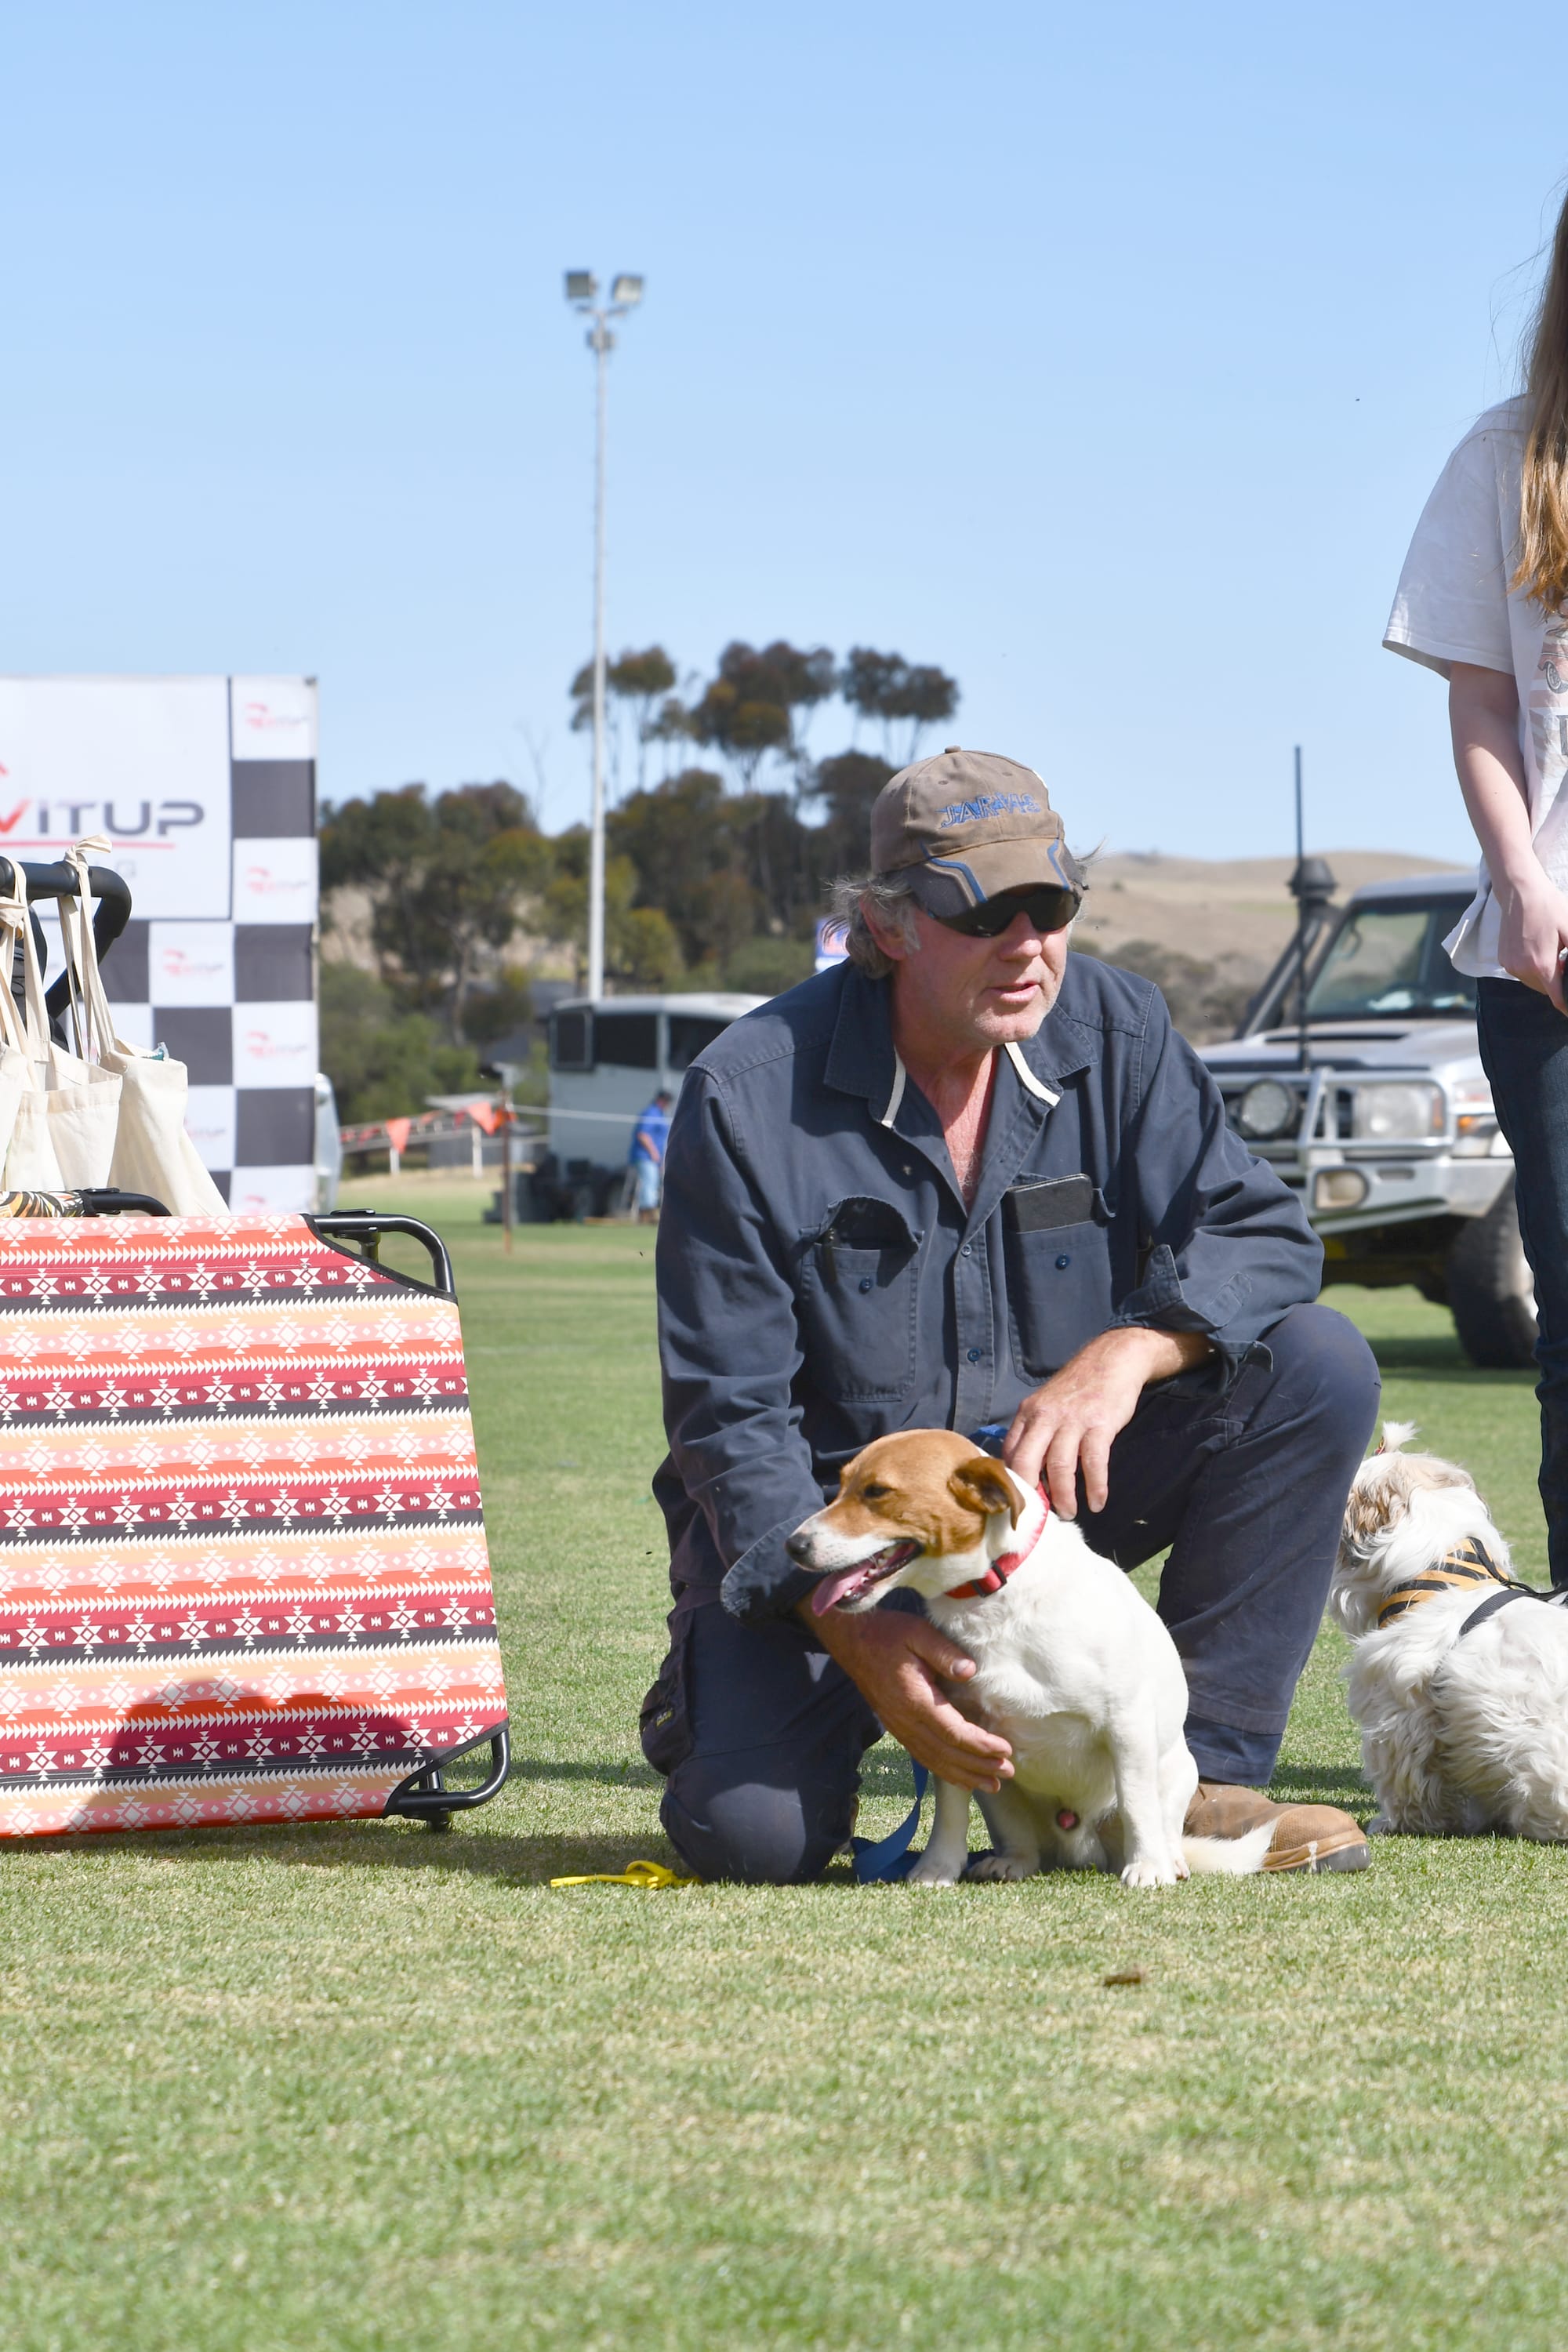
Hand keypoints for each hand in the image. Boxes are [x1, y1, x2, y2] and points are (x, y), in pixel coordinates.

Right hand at [802, 1603, 1013, 1792]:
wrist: (852, 1641)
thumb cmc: (888, 1634)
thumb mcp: (918, 1633)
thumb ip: (944, 1652)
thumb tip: (969, 1671)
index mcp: (916, 1700)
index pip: (954, 1732)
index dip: (980, 1745)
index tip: (1005, 1749)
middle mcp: (907, 1721)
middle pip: (947, 1753)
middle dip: (978, 1766)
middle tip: (1007, 1773)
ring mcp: (900, 1727)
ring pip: (935, 1760)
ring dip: (964, 1775)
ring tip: (990, 1784)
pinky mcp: (897, 1727)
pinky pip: (923, 1756)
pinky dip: (943, 1770)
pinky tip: (959, 1777)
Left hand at [1003, 1325, 1210, 1517]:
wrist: (1112, 1358)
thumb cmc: (1078, 1388)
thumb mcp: (1046, 1404)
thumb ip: (1033, 1433)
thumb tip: (1023, 1472)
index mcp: (1028, 1413)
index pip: (1009, 1453)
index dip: (1011, 1483)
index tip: (1018, 1504)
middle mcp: (1044, 1416)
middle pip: (1025, 1462)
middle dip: (1030, 1496)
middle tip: (1039, 1517)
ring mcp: (1072, 1420)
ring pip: (1059, 1467)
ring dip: (1063, 1497)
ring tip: (1068, 1513)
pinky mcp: (1099, 1424)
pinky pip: (1094, 1463)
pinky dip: (1095, 1488)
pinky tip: (1097, 1503)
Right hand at [1496, 871, 1567, 1011]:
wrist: (1519, 892)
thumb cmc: (1549, 908)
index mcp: (1543, 965)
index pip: (1558, 999)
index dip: (1567, 1007)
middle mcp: (1523, 970)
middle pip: (1546, 991)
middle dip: (1557, 985)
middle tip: (1563, 964)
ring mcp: (1511, 966)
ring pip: (1533, 984)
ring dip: (1544, 977)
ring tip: (1551, 955)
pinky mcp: (1503, 960)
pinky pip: (1521, 974)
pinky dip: (1531, 969)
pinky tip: (1536, 950)